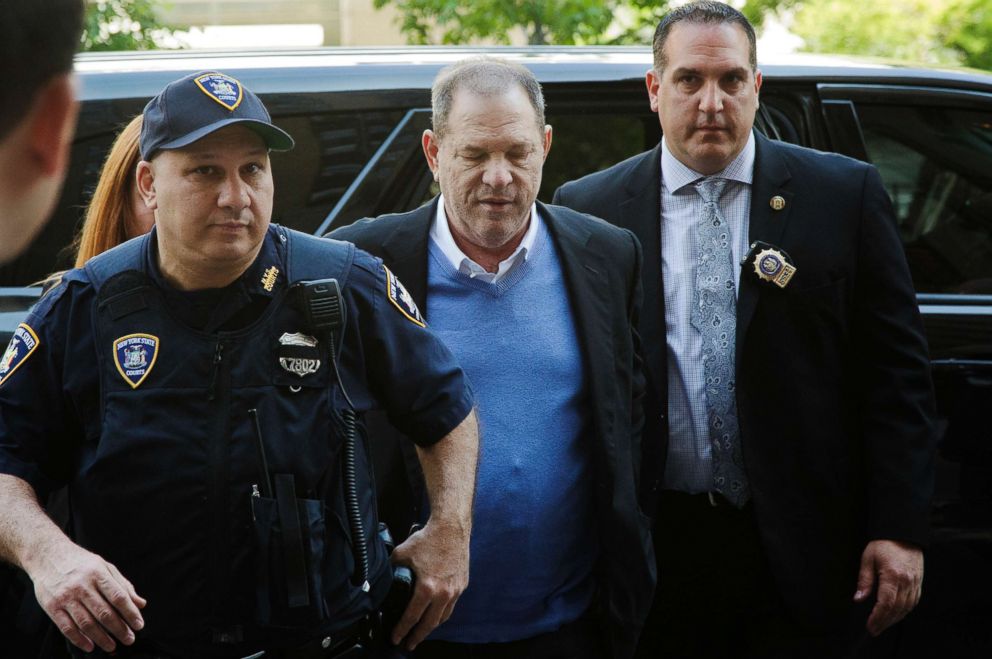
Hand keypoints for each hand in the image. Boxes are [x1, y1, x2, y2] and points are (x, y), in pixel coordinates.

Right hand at [29, 540, 145, 652]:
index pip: (118, 597)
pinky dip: (79, 639)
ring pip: (86, 623)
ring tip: (112, 646)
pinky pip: (67, 627)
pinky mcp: (52, 606)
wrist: (48, 556)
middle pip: (104, 612)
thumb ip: (123, 585)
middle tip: (129, 639)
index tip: (139, 625)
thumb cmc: (81, 562)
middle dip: (119, 629)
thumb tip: (141, 603)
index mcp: (98, 574)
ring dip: (101, 638)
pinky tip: (90, 646)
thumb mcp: (105, 566)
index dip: (130, 613)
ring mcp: (66, 597)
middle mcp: (82, 586)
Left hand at [388, 520, 469, 649]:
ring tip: (422, 632)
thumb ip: (392, 567)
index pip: (412, 617)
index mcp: (427, 587)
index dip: (402, 630)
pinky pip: (451, 605)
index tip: (396, 638)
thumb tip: (381, 576)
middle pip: (429, 624)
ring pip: (442, 617)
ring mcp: (455, 590)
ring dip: (431, 627)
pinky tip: (436, 614)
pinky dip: (442, 613)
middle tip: (408, 644)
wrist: (451, 528)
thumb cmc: (428, 539)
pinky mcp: (462, 584)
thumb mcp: (402, 553)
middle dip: (417, 637)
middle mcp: (443, 593)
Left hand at [853, 539, 922, 635]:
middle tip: (874, 630)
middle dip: (884, 622)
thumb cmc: (884, 544)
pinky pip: (913, 602)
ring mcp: (915, 583)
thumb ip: (864, 580)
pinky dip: (904, 611)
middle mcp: (906, 582)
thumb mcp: (868, 558)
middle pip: (897, 609)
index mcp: (893, 576)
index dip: (878, 617)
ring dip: (894, 619)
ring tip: (882, 625)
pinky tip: (896, 615)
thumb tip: (858, 599)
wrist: (903, 534)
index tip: (870, 626)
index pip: (886, 603)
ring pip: (906, 608)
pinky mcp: (918, 583)